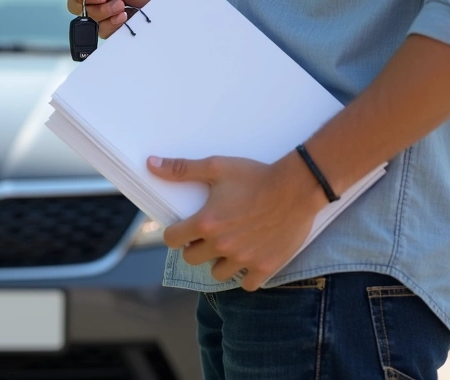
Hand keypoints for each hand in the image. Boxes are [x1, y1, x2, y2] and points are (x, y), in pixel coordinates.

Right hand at [66, 0, 169, 38]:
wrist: (168, 5)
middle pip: (75, 4)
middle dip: (90, 4)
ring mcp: (104, 12)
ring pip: (88, 18)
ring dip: (104, 13)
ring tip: (122, 7)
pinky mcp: (111, 26)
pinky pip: (101, 30)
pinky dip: (111, 25)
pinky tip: (124, 18)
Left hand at [148, 152, 328, 290]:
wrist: (297, 186)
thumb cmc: (256, 175)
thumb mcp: (217, 167)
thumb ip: (181, 169)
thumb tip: (151, 164)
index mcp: (206, 223)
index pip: (172, 240)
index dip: (175, 233)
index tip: (183, 229)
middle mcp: (222, 245)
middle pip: (191, 259)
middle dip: (195, 248)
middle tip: (207, 236)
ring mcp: (244, 259)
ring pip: (217, 273)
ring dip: (218, 262)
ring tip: (228, 246)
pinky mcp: (265, 267)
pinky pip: (246, 284)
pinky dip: (245, 275)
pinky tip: (248, 259)